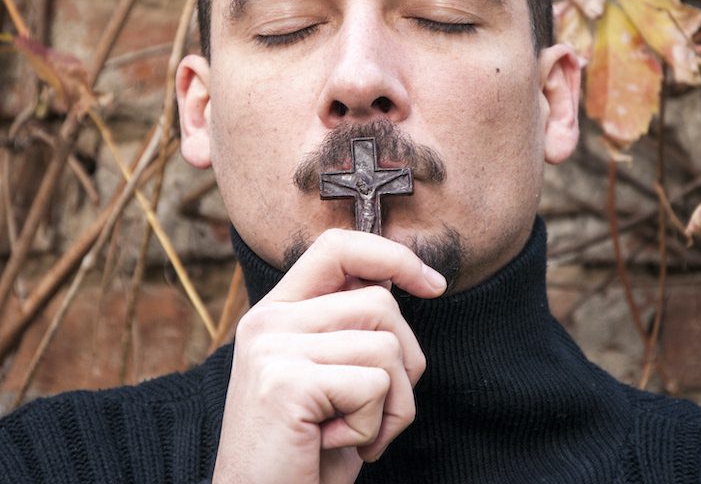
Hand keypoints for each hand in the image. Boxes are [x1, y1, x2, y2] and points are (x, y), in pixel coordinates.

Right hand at [212, 229, 446, 483]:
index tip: (433, 284)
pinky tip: (334, 444)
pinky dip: (372, 428)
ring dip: (392, 404)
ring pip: (385, 346)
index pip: (337, 247)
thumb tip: (402, 279)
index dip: (392, 255)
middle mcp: (267, 321)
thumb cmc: (305, 453)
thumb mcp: (329, 377)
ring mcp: (272, 349)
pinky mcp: (286, 383)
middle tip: (376, 413)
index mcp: (275, 313)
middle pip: (380, 303)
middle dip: (405, 364)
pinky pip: (374, 386)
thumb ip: (348, 327)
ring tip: (355, 434)